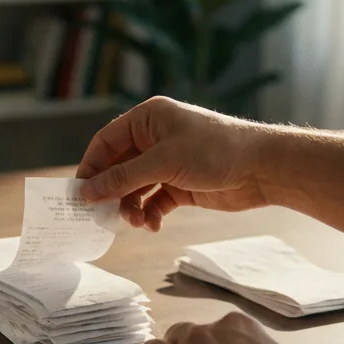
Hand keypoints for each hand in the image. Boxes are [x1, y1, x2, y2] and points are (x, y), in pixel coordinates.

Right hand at [76, 97, 272, 230]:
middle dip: (112, 192)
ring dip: (131, 207)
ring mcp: (168, 162)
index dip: (91, 167)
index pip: (106, 141)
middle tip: (103, 215)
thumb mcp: (163, 163)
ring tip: (135, 222)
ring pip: (135, 187)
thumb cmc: (215, 151)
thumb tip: (87, 191)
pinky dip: (150, 214)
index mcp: (148, 118)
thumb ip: (123, 178)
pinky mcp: (181, 184)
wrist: (262, 168)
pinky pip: (154, 201)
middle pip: (118, 167)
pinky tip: (152, 225)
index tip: (80, 194)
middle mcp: (155, 138)